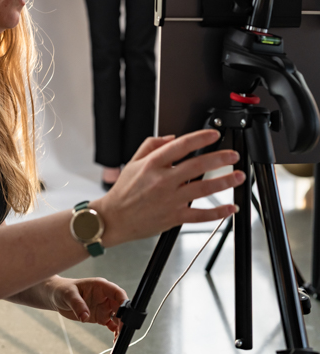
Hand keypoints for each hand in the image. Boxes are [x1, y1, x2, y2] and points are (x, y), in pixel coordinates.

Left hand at [44, 276, 126, 333]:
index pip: (117, 292)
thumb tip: (85, 316)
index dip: (124, 301)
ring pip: (118, 317)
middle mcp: (105, 296)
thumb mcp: (69, 295)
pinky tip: (115, 339)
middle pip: (120, 307)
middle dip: (124, 318)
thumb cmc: (63, 290)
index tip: (126, 313)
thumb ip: (78, 304)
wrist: (57, 297)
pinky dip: (115, 332)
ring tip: (119, 338)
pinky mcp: (100, 316)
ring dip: (120, 327)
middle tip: (122, 331)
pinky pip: (111, 324)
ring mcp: (103, 307)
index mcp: (100, 286)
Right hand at [92, 129, 244, 246]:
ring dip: (224, 182)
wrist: (114, 219)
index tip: (214, 135)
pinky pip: (200, 215)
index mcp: (153, 165)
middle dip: (219, 159)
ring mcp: (170, 200)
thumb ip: (152, 145)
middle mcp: (163, 181)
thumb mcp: (133, 161)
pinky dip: (217, 212)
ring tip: (238, 176)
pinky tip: (230, 208)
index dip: (200, 138)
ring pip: (202, 189)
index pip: (181, 146)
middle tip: (233, 156)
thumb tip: (172, 138)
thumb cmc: (124, 191)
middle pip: (197, 166)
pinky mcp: (174, 217)